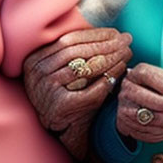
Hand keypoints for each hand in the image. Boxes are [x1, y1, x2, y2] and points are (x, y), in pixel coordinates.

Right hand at [23, 27, 132, 157]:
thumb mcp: (62, 70)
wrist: (61, 132)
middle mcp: (38, 74)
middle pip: (79, 52)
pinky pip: (92, 88)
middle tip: (127, 40)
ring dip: (111, 57)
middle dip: (106, 44)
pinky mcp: (62, 107)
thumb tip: (108, 31)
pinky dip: (110, 76)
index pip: (70, 39)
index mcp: (35, 60)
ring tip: (127, 52)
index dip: (95, 34)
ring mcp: (48, 91)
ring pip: (86, 68)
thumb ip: (76, 51)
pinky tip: (122, 69)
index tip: (116, 32)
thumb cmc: (67, 95)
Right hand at [116, 63, 162, 142]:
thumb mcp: (161, 76)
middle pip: (148, 99)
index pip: (150, 77)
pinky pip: (144, 133)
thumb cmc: (149, 86)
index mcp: (137, 74)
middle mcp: (128, 90)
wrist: (131, 98)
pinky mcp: (124, 124)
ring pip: (146, 118)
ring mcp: (124, 107)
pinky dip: (158, 133)